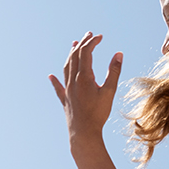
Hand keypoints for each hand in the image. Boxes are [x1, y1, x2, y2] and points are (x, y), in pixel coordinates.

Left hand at [49, 33, 122, 147]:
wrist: (83, 134)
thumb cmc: (98, 114)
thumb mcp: (109, 92)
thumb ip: (114, 72)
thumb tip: (119, 54)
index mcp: (83, 77)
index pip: (86, 52)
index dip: (92, 42)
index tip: (100, 37)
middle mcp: (72, 81)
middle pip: (75, 57)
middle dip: (82, 44)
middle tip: (89, 35)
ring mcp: (67, 91)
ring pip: (66, 68)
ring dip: (70, 55)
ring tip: (74, 45)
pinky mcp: (65, 101)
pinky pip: (58, 88)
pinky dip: (55, 80)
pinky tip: (50, 76)